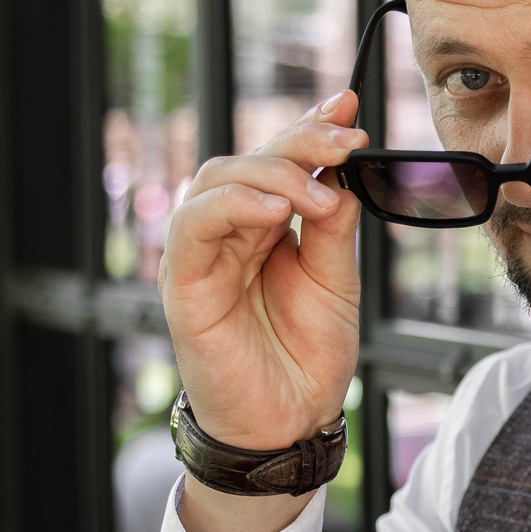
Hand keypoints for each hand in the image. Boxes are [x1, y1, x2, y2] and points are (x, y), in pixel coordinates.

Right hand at [160, 91, 365, 453]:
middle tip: (347, 143)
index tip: (348, 107)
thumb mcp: (336, 282)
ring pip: (218, 179)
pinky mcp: (182, 281)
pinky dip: (233, 204)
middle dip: (300, 141)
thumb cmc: (305, 359)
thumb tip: (341, 172)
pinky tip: (274, 208)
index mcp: (264, 227)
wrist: (289, 424)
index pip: (279, 160)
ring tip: (319, 193)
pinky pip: (194, 223)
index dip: (309, 127)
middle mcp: (228, 232)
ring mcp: (202, 254)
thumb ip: (334, 227)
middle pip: (250, 158)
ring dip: (273, 172)